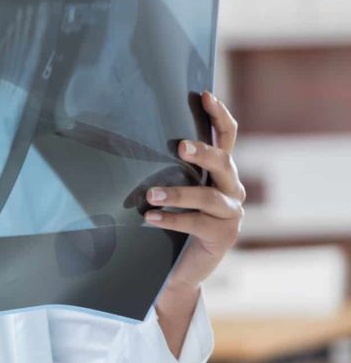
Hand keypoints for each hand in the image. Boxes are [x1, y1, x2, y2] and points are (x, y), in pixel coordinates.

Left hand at [145, 92, 245, 296]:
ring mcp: (231, 214)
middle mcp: (231, 189)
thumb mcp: (172, 189)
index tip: (204, 95)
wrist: (180, 267)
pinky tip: (149, 218)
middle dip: (203, 153)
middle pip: (223, 163)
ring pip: (208, 197)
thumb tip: (131, 134)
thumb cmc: (171, 220)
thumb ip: (166, 167)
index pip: (227, 137)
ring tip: (150, 195)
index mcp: (221, 172)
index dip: (219, 116)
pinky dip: (171, 220)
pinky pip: (196, 224)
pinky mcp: (223, 236)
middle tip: (180, 146)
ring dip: (177, 194)